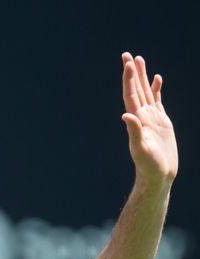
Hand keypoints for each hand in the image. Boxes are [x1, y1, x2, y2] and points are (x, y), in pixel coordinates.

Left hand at [121, 53, 177, 185]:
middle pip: (136, 89)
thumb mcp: (141, 148)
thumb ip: (134, 132)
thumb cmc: (149, 165)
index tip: (127, 63)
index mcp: (137, 120)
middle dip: (132, 72)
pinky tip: (156, 79)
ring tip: (139, 60)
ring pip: (146, 92)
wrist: (158, 174)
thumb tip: (126, 115)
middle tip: (127, 55)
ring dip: (143, 76)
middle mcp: (142, 116)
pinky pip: (157, 100)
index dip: (129, 79)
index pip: (131, 95)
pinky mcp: (161, 121)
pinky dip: (156, 89)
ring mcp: (151, 118)